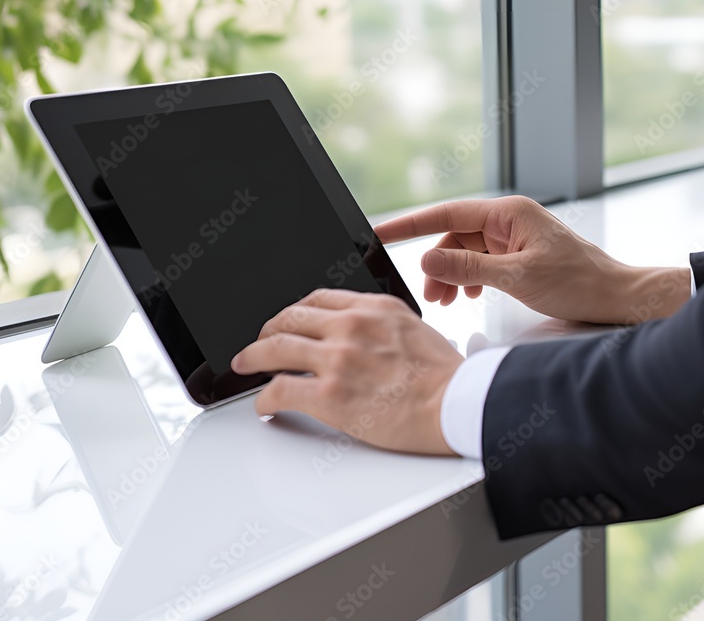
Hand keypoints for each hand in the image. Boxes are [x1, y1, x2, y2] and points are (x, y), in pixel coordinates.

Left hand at [232, 289, 463, 455]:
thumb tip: (364, 339)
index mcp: (373, 307)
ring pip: (275, 348)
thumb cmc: (445, 377)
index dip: (295, 310)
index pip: (318, 297)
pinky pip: (280, 390)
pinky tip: (265, 405)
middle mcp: (351, 325)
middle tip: (259, 342)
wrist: (457, 402)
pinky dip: (265, 398)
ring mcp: (337, 358)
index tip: (288, 319)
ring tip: (246, 365)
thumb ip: (383, 326)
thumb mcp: (414, 329)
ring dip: (254, 357)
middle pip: (290, 318)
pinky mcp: (329, 394)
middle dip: (267, 330)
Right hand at [376, 196, 689, 324]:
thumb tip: (426, 261)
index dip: (409, 224)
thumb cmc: (579, 282)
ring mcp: (513, 237)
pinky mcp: (518, 254)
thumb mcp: (517, 277)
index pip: (446, 213)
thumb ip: (468, 268)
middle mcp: (508, 219)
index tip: (380, 233)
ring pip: (465, 252)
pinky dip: (469, 279)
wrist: (617, 298)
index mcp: (507, 213)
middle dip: (436, 265)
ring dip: (452, 276)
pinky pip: (481, 262)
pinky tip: (468, 296)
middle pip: (454, 236)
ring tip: (446, 302)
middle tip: (428, 296)